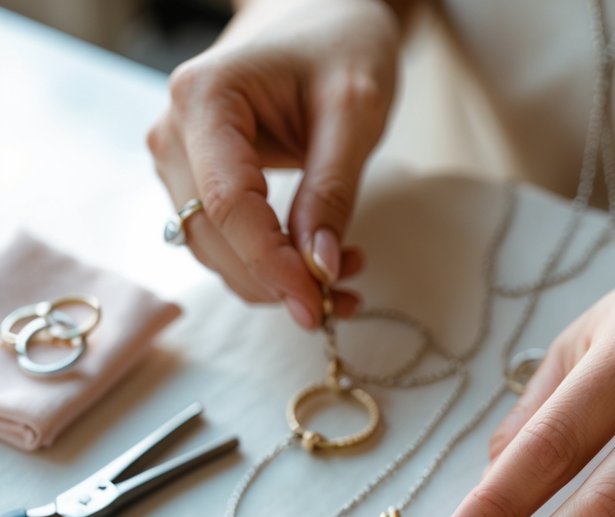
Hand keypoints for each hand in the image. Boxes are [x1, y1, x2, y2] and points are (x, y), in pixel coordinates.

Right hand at [147, 0, 401, 325]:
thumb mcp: (354, 112)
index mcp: (205, 99)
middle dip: (277, 282)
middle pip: (214, 240)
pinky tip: (316, 265)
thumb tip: (318, 270)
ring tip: (343, 280)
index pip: (229, 207)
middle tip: (345, 298)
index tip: (316, 305)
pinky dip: (267, 268)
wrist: (320, 15)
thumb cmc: (339, 45)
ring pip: (215, 253)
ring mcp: (177, 161)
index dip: (271, 266)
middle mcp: (175, 133)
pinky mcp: (194, 183)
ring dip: (274, 283)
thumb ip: (333, 192)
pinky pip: (223, 244)